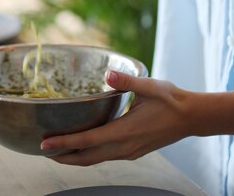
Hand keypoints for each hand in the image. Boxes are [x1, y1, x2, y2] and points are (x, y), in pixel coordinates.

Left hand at [40, 70, 194, 165]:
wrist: (191, 117)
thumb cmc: (170, 99)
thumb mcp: (149, 86)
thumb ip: (126, 81)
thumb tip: (108, 74)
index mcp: (125, 131)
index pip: (88, 141)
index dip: (64, 144)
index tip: (45, 144)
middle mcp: (125, 146)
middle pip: (87, 158)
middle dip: (63, 156)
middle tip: (42, 150)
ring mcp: (130, 151)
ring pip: (96, 159)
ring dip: (75, 157)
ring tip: (57, 151)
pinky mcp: (134, 150)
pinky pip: (106, 156)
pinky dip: (90, 154)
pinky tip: (84, 146)